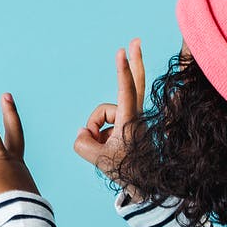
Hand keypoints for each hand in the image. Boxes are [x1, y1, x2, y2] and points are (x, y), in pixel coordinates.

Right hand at [72, 38, 144, 200]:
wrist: (144, 185)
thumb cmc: (125, 170)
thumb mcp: (97, 158)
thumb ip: (83, 142)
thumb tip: (85, 132)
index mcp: (131, 121)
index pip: (125, 89)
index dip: (121, 69)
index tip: (122, 51)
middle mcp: (134, 116)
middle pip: (133, 82)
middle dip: (134, 61)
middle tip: (135, 40)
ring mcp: (132, 120)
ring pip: (105, 114)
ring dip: (98, 130)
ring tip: (105, 149)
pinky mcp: (129, 126)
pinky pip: (106, 123)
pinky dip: (101, 135)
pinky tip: (107, 148)